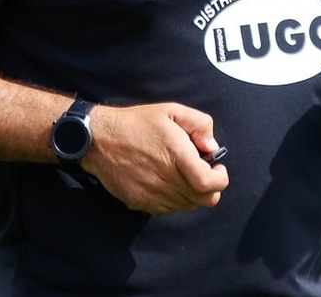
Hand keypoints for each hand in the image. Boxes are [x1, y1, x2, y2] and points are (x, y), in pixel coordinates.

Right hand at [80, 103, 228, 214]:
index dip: (220, 180)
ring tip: (182, 174)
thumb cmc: (137, 123)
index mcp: (176, 157)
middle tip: (204, 172)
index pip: (208, 185)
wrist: (99, 139)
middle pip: (202, 201)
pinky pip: (167, 209)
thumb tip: (212, 148)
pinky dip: (173, 199)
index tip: (218, 169)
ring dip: (191, 194)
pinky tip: (166, 181)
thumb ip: (200, 124)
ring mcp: (151, 195)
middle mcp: (165, 180)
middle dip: (210, 188)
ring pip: (186, 206)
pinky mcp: (139, 202)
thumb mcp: (171, 111)